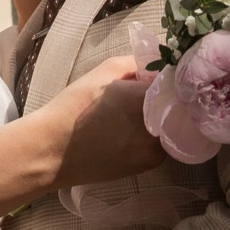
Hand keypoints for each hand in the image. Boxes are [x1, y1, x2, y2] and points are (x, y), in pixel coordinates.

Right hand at [36, 54, 165, 190]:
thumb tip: (159, 64)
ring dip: (161, 117)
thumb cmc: (73, 107)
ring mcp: (153, 149)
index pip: (175, 82)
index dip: (170, 76)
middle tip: (146, 93)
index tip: (160, 75)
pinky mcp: (148, 165)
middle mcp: (154, 126)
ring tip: (135, 114)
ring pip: (171, 125)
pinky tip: (131, 132)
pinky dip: (154, 135)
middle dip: (166, 96)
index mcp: (142, 99)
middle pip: (176, 104)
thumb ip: (136, 63)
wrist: (52, 151)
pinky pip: (161, 143)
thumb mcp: (102, 72)